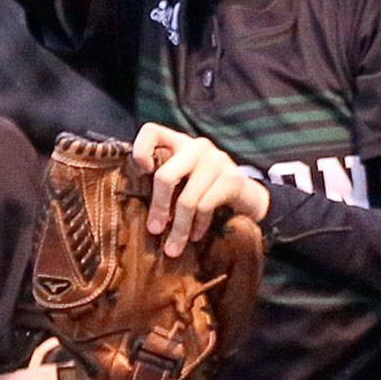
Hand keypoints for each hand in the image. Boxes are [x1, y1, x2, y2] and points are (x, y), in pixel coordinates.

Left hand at [132, 123, 268, 258]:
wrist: (247, 196)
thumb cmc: (206, 190)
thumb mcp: (184, 179)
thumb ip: (165, 182)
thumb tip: (133, 209)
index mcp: (179, 142)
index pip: (151, 131)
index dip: (140, 150)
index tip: (141, 173)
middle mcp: (197, 146)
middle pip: (166, 175)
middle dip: (158, 207)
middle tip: (154, 230)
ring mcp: (216, 160)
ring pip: (187, 199)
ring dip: (179, 228)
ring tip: (173, 248)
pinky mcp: (231, 178)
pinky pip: (205, 207)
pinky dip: (197, 226)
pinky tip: (195, 236)